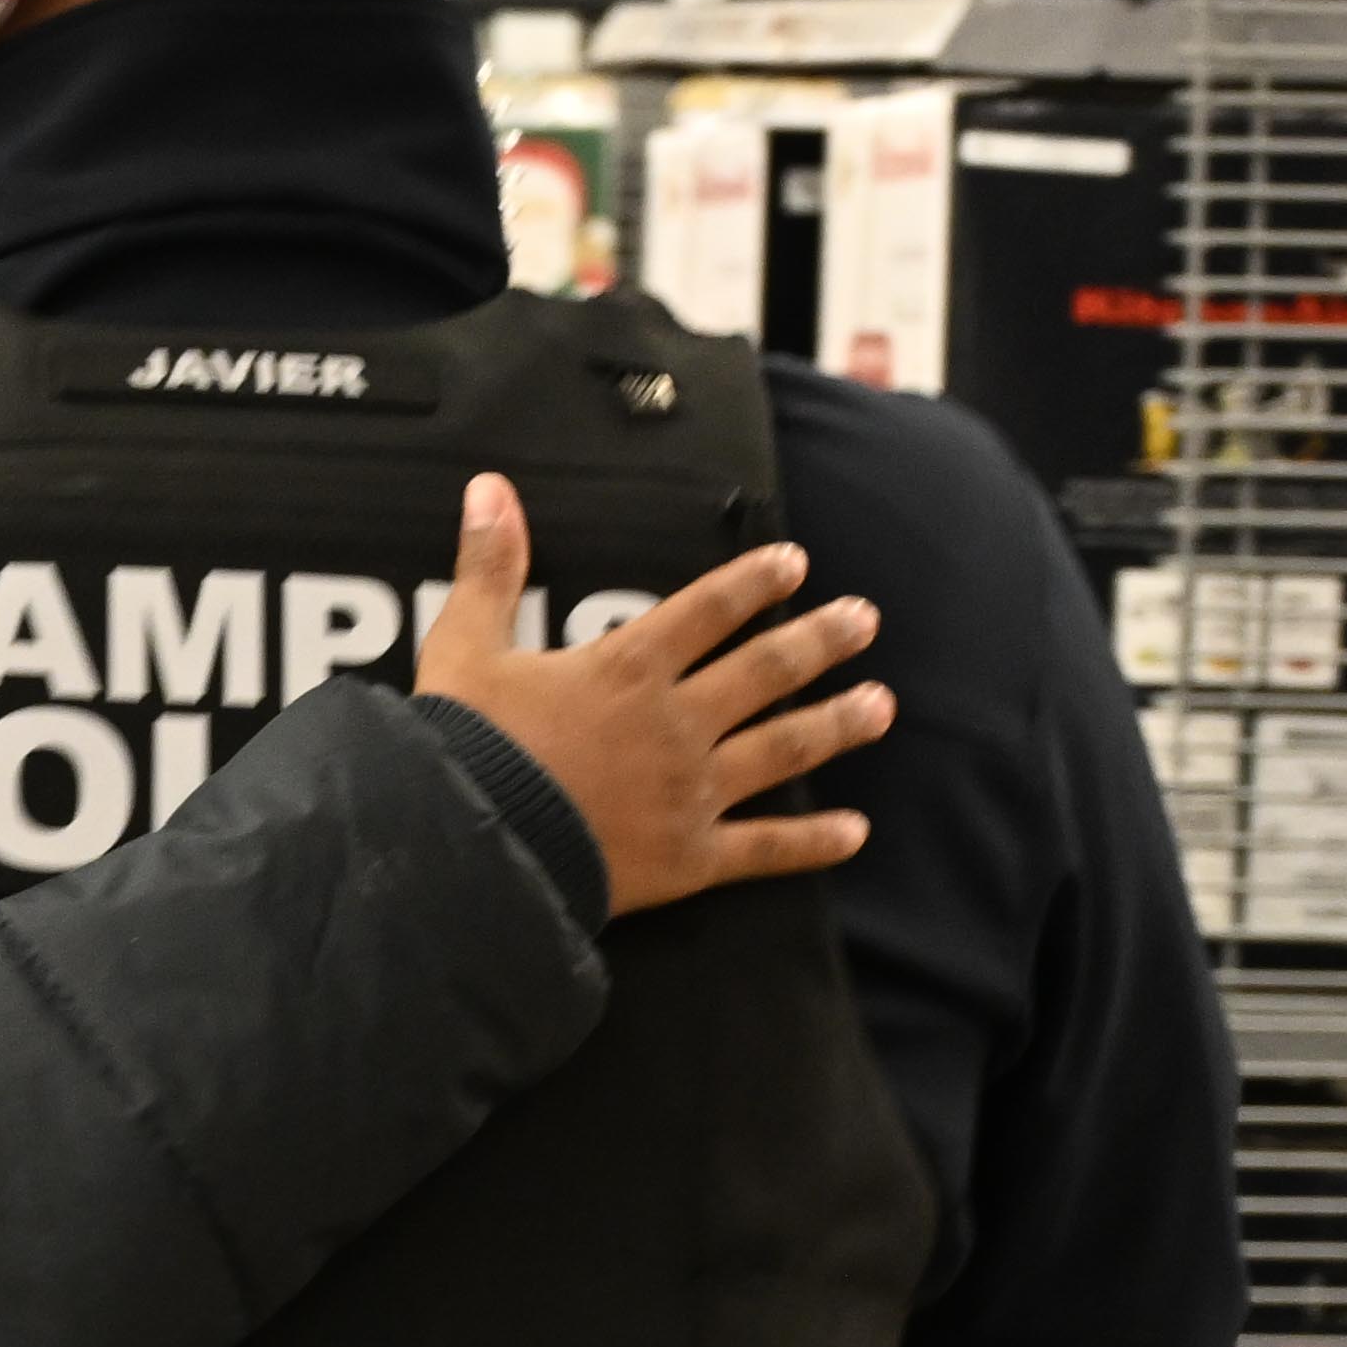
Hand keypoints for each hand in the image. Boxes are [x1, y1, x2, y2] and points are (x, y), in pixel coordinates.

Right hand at [416, 475, 883, 916]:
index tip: (796, 563)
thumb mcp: (465, 645)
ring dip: (837, 725)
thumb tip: (490, 487)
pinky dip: (813, 842)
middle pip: (766, 671)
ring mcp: (692, 791)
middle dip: (821, 642)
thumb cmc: (467, 746)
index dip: (755, 582)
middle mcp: (677, 721)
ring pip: (783, 749)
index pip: (709, 609)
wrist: (469, 845)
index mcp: (629, 666)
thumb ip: (490, 568)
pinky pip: (765, 849)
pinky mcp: (690, 858)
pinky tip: (856, 832)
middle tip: (865, 621)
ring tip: (881, 707)